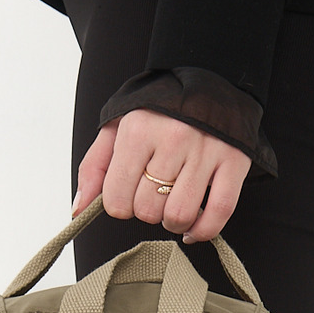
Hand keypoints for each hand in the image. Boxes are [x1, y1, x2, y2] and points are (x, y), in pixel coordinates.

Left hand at [72, 109, 250, 242]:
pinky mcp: (234, 162)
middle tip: (155, 195)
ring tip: (172, 207)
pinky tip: (192, 228)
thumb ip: (94, 168)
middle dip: (148, 212)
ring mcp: (206, 151)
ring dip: (173, 223)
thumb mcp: (117, 129)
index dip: (121, 206)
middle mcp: (173, 139)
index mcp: (138, 131)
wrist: (209, 82)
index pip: (117, 200)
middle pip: (148, 211)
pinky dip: (203, 230)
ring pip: (180, 216)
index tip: (130, 193)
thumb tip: (79, 211)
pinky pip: (218, 214)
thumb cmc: (158, 113)